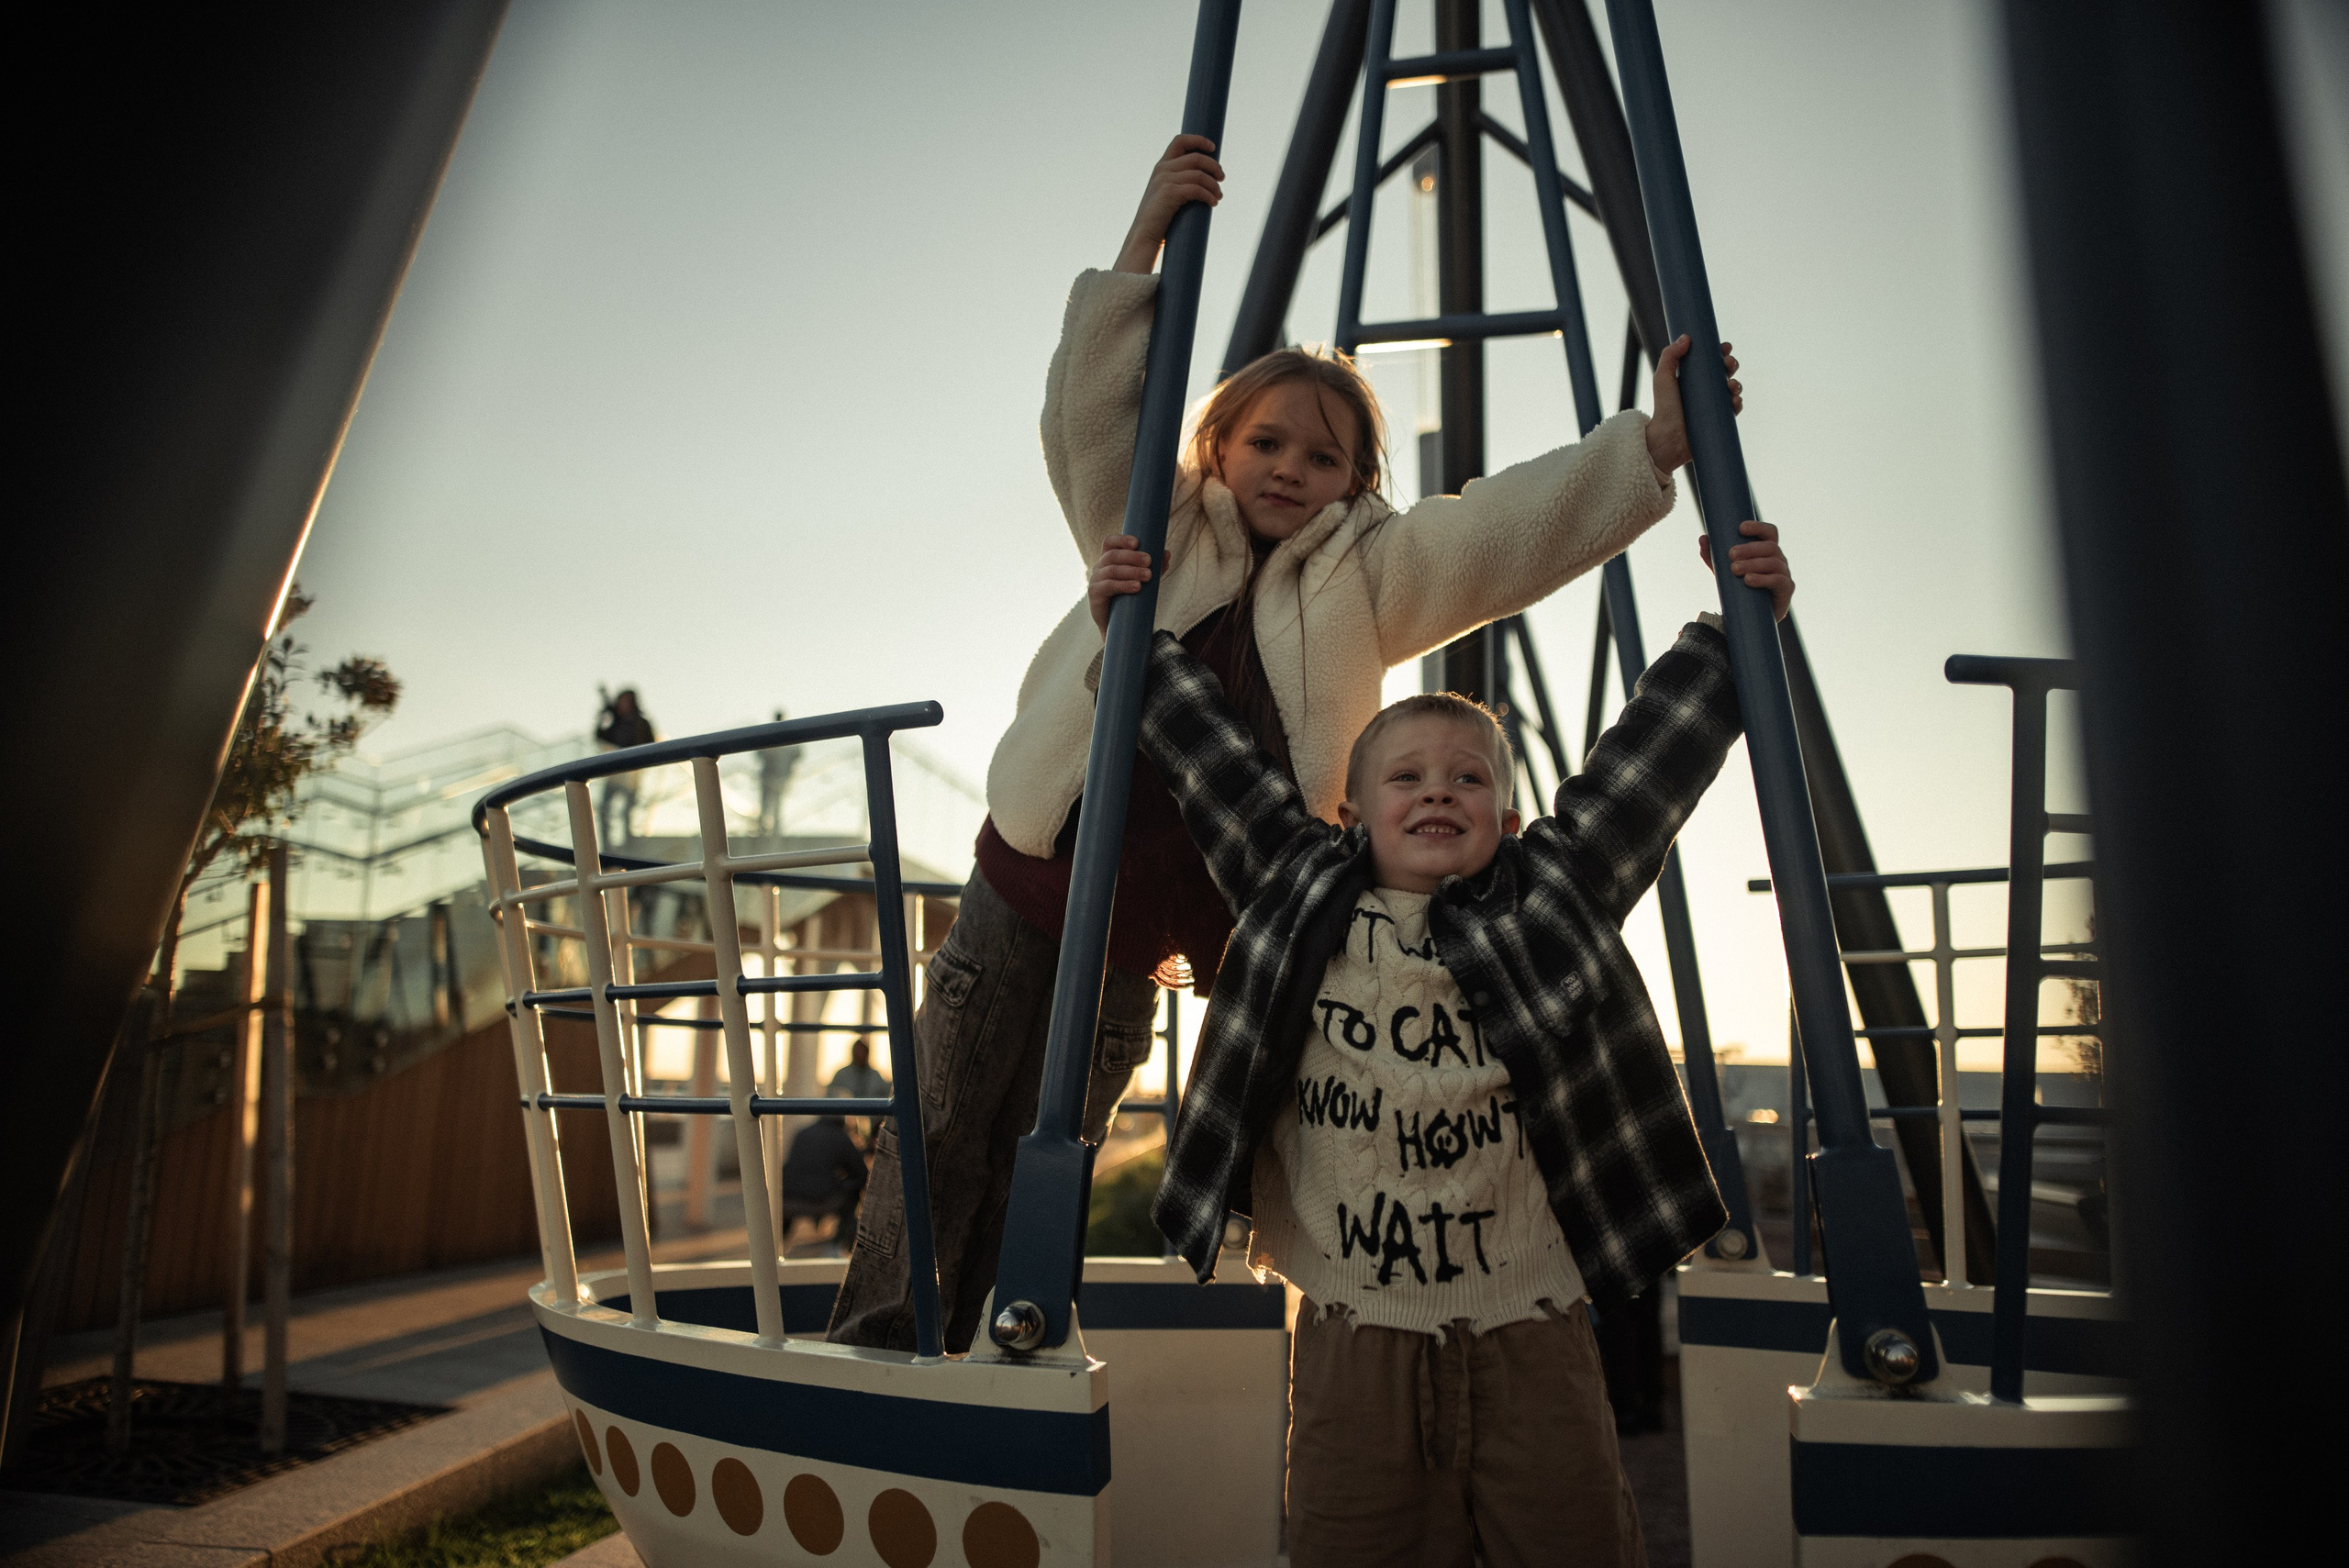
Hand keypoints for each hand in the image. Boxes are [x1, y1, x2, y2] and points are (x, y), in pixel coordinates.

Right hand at [1089, 535, 1152, 633]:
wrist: (1117, 625)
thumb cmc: (1129, 598)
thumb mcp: (1144, 580)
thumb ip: (1155, 568)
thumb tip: (1166, 554)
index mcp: (1109, 559)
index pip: (1110, 542)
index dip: (1121, 539)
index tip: (1137, 542)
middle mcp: (1100, 567)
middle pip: (1113, 555)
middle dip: (1132, 557)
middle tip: (1149, 561)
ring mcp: (1095, 580)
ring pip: (1112, 570)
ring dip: (1131, 571)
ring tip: (1148, 576)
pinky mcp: (1094, 594)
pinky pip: (1108, 586)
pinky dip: (1123, 585)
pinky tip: (1136, 587)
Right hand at [1114, 134, 1223, 274]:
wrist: (1144, 236)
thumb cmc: (1160, 219)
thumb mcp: (1168, 194)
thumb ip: (1180, 183)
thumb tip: (1206, 182)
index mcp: (1162, 166)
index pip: (1180, 141)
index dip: (1199, 140)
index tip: (1213, 149)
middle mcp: (1162, 169)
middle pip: (1196, 157)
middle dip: (1214, 166)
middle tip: (1222, 178)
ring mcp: (1164, 180)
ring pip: (1199, 174)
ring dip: (1214, 185)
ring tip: (1218, 196)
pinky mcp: (1169, 193)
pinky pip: (1197, 189)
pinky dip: (1209, 195)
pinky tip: (1213, 203)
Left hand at [1643, 335, 1741, 472]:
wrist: (1667, 439)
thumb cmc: (1663, 409)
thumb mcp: (1662, 378)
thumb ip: (1670, 355)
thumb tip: (1687, 337)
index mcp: (1692, 378)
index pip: (1710, 361)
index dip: (1720, 353)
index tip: (1725, 347)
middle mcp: (1703, 391)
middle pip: (1724, 372)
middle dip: (1731, 365)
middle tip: (1728, 365)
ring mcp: (1712, 405)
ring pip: (1733, 389)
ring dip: (1737, 384)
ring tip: (1731, 386)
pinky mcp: (1718, 421)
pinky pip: (1734, 409)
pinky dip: (1738, 403)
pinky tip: (1735, 401)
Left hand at [1699, 519, 1793, 621]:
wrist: (1749, 617)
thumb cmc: (1739, 588)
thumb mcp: (1724, 571)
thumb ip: (1713, 556)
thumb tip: (1703, 538)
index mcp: (1767, 551)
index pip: (1769, 533)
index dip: (1758, 527)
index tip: (1740, 528)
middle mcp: (1779, 560)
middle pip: (1770, 547)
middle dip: (1750, 549)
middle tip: (1731, 554)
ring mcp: (1784, 574)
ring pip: (1773, 563)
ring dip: (1753, 564)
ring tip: (1735, 569)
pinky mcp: (1786, 590)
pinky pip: (1779, 581)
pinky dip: (1763, 579)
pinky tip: (1749, 580)